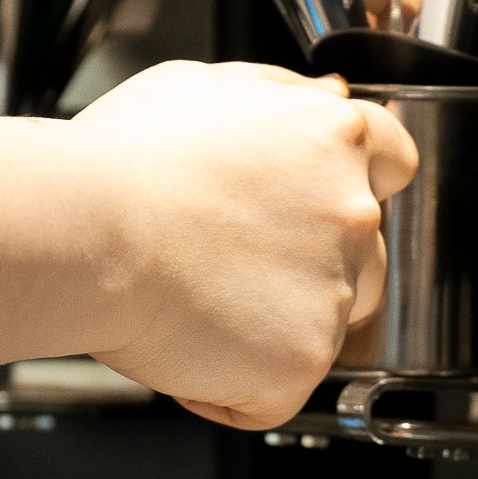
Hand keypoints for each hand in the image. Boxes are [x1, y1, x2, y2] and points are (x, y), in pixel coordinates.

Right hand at [65, 59, 416, 427]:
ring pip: (325, 326)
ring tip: (196, 301)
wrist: (83, 229)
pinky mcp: (303, 360)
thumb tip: (322, 98)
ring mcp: (334, 291)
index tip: (312, 207)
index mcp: (336, 136)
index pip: (394, 164)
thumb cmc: (121, 160)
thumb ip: (279, 95)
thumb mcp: (202, 87)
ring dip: (272, 327)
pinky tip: (183, 347)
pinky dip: (232, 387)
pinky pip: (277, 391)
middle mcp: (352, 212)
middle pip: (365, 258)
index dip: (355, 187)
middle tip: (223, 264)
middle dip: (307, 269)